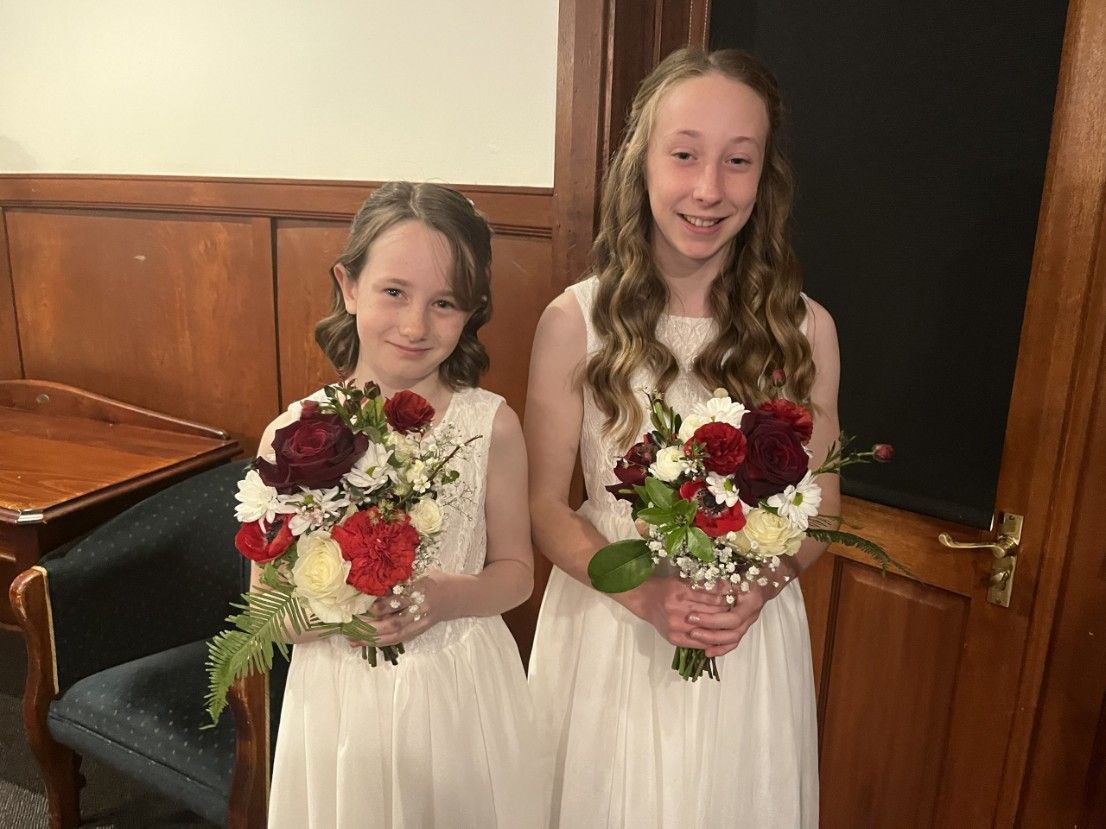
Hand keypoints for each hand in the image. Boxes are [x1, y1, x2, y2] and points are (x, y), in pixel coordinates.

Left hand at [347, 570, 457, 648]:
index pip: (398, 601)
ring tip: (353, 640)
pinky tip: (368, 642)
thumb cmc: (438, 580)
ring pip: (395, 635)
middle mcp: (421, 610)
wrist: (461, 596)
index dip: (380, 606)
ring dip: (372, 639)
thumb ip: (402, 581)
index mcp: (422, 591)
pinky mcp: (420, 630)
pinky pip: (399, 639)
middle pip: (394, 623)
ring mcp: (421, 623)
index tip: (361, 607)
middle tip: (350, 628)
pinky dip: (382, 641)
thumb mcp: (421, 573)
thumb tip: (374, 589)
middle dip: (370, 628)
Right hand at [614, 573, 729, 648]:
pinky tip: (719, 634)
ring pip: (708, 629)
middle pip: (713, 613)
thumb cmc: (666, 588)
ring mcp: (676, 626)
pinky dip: (711, 639)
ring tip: (731, 621)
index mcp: (681, 591)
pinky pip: (700, 643)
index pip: (713, 597)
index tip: (737, 597)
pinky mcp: (674, 638)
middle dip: (727, 611)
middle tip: (738, 609)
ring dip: (722, 626)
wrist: (646, 600)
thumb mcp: (683, 580)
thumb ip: (703, 584)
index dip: (728, 598)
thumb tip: (727, 589)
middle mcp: (678, 609)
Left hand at [689, 559, 799, 657]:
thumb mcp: (735, 572)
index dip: (711, 620)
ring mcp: (749, 622)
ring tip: (695, 638)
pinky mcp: (744, 626)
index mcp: (751, 602)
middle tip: (690, 628)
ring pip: (733, 639)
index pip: (732, 618)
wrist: (768, 576)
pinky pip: (734, 642)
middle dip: (710, 632)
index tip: (692, 616)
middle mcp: (752, 615)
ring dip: (713, 641)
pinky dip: (721, 648)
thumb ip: (718, 581)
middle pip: (733, 632)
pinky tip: (707, 652)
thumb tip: (696, 586)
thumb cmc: (750, 570)